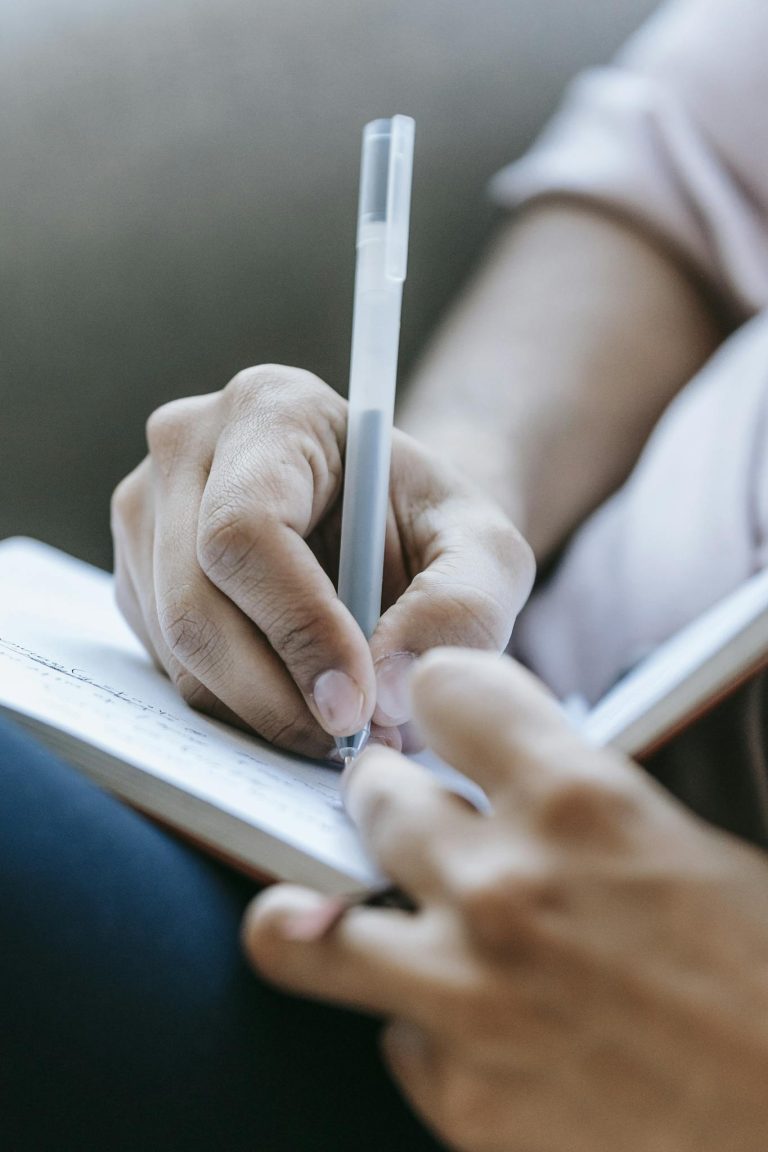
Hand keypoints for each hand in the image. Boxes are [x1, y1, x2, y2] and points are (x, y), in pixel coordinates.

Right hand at [111, 367, 532, 756]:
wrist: (385, 528)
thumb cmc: (431, 526)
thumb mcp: (485, 552)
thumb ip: (462, 610)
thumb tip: (386, 693)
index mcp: (270, 408)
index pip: (246, 531)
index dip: (298, 628)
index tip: (357, 704)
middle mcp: (185, 449)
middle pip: (195, 605)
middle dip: (277, 696)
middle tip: (352, 742)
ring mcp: (146, 515)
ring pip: (178, 650)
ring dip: (261, 712)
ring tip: (342, 721)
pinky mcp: (138, 577)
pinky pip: (169, 667)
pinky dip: (237, 705)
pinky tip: (299, 695)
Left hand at [244, 649, 767, 1151]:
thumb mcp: (694, 847)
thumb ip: (587, 796)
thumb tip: (521, 769)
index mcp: (581, 805)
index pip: (445, 688)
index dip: (439, 694)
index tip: (438, 713)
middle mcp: (504, 891)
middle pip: (372, 796)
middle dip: (388, 794)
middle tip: (408, 812)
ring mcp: (468, 1000)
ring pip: (304, 930)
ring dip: (324, 910)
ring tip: (335, 909)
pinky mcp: (462, 1102)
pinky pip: (395, 1039)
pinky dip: (422, 1028)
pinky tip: (473, 1031)